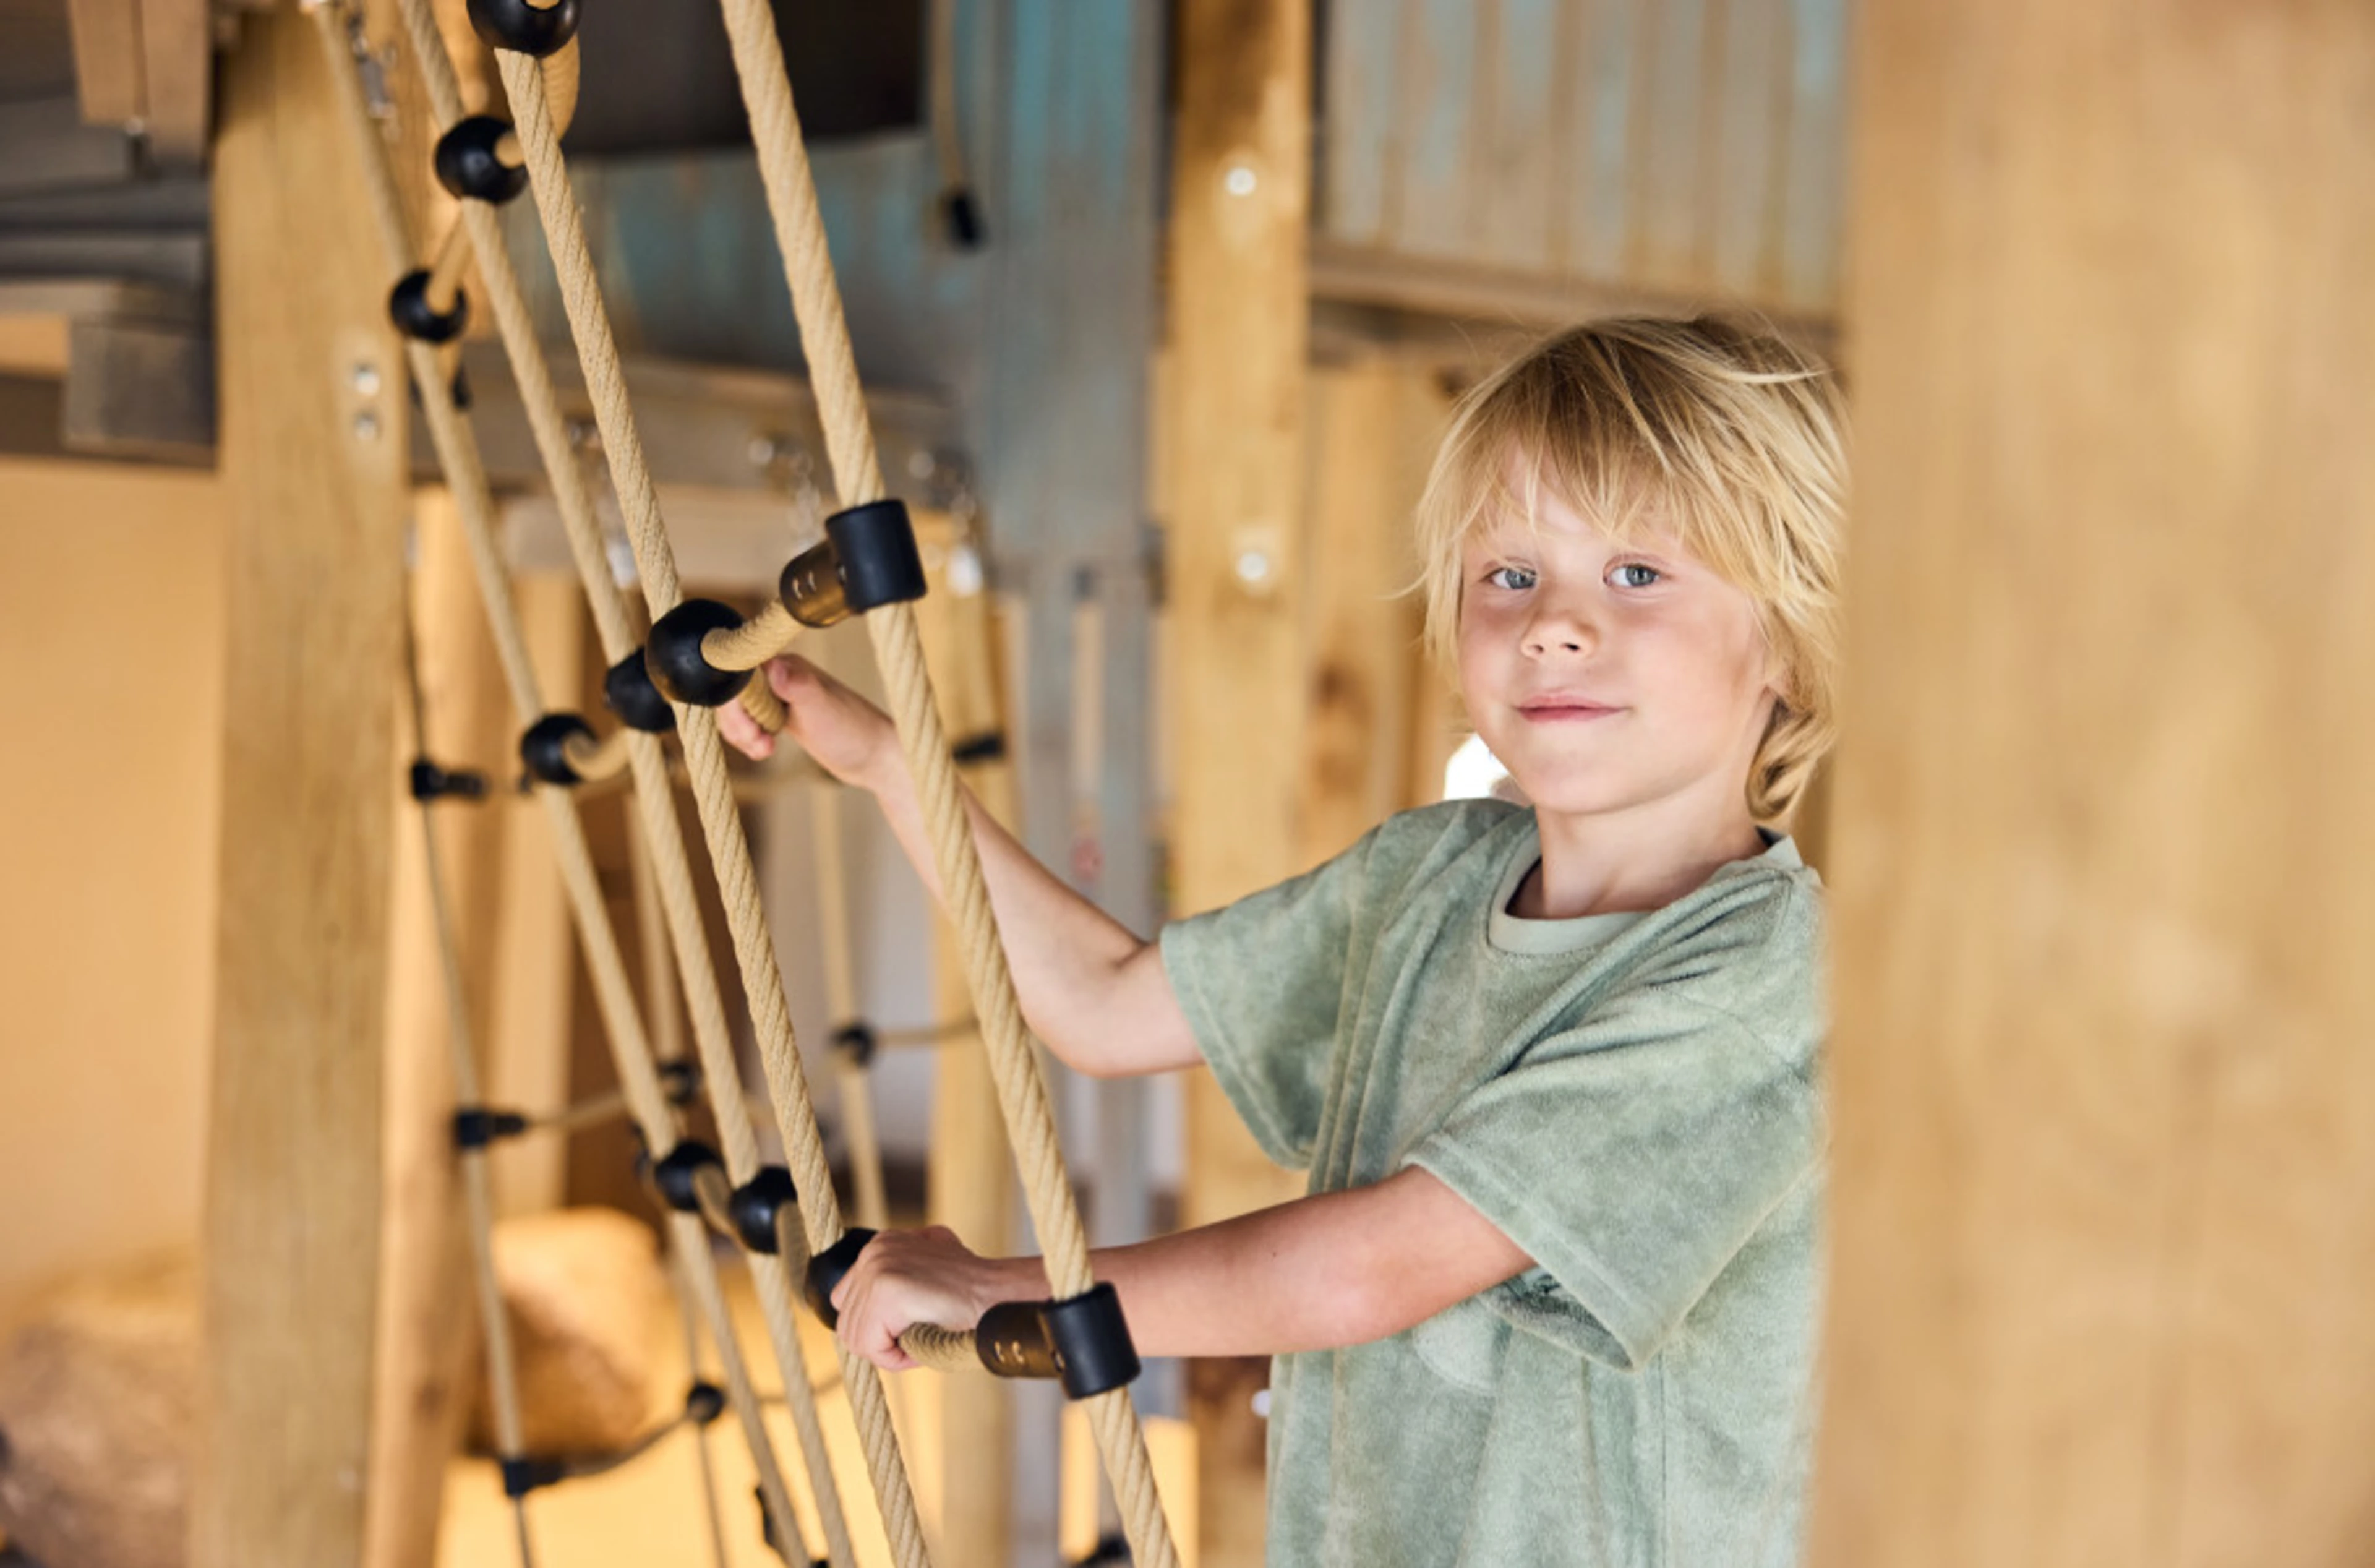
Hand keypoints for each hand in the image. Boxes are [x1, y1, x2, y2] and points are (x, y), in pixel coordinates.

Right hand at [716, 654, 902, 790]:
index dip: (734, 700)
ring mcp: (780, 696)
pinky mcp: (781, 715)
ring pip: (738, 710)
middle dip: (737, 722)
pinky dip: (749, 739)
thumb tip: (774, 666)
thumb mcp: (822, 708)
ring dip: (742, 733)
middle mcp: (781, 675)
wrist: (874, 759)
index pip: (739, 672)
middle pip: (734, 692)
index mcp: (787, 665)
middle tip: (758, 743)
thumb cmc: (854, 731)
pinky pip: (749, 723)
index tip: (749, 728)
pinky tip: (764, 751)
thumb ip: (798, 685)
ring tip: (764, 750)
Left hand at [830, 1225, 1019, 1370]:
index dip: (874, 1325)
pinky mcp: (886, 1292)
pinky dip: (895, 1358)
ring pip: (855, 1337)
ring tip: (922, 1340)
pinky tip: (921, 1346)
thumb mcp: (930, 1264)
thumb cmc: (972, 1291)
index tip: (906, 1328)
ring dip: (889, 1350)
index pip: (846, 1299)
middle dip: (880, 1341)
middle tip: (916, 1339)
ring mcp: (878, 1269)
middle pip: (847, 1322)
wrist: (998, 1297)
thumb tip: (881, 1300)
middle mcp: (874, 1251)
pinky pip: (870, 1347)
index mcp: (881, 1243)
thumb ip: (901, 1273)